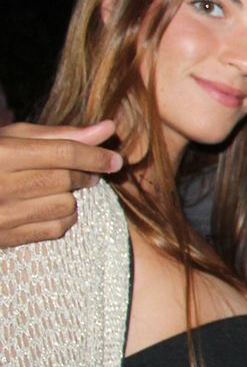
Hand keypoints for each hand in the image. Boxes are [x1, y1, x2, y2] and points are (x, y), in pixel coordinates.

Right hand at [0, 121, 122, 248]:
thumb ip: (60, 135)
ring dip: (71, 197)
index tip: (115, 160)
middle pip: (65, 180)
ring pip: (66, 206)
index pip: (62, 153)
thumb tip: (107, 129)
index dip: (94, 155)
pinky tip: (49, 207)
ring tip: (55, 188)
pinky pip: (56, 229)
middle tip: (84, 172)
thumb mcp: (13, 139)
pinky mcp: (5, 238)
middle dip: (83, 174)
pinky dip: (62, 218)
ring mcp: (2, 215)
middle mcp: (1, 185)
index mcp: (1, 155)